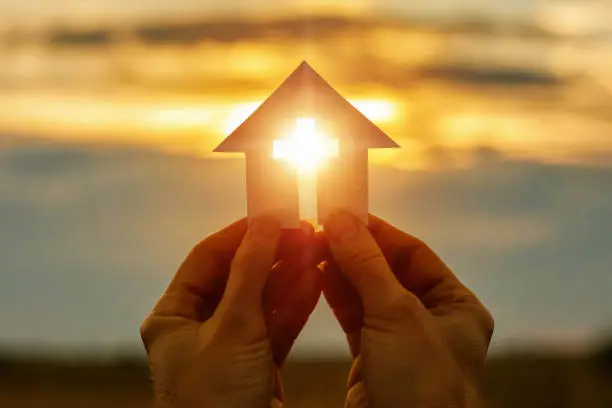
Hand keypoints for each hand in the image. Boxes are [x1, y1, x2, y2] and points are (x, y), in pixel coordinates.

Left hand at [140, 217, 321, 407]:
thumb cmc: (215, 399)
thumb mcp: (232, 327)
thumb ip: (250, 272)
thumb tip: (265, 224)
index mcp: (172, 318)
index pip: (206, 259)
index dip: (240, 234)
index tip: (271, 214)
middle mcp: (197, 330)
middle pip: (238, 278)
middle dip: (272, 255)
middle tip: (304, 232)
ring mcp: (227, 348)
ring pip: (261, 301)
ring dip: (288, 276)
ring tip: (316, 249)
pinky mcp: (254, 366)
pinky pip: (275, 326)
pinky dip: (295, 305)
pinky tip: (315, 281)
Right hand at [321, 213, 493, 407]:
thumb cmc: (422, 386)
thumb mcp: (396, 314)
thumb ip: (367, 263)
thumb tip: (341, 218)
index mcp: (457, 307)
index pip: (414, 254)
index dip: (379, 232)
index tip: (345, 212)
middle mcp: (433, 322)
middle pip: (388, 272)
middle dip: (355, 250)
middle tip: (321, 228)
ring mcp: (403, 342)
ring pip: (368, 294)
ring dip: (341, 270)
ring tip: (313, 247)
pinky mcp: (375, 361)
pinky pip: (354, 319)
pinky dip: (336, 296)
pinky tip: (317, 276)